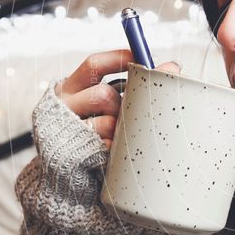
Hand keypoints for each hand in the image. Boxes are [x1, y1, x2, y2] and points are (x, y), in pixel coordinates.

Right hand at [56, 49, 180, 148]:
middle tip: (134, 112)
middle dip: (125, 105)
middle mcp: (62, 106)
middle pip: (104, 95)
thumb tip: (172, 67)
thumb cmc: (95, 132)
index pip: (93, 65)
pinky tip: (114, 151)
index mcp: (70, 88)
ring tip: (120, 136)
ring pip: (107, 122)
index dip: (119, 59)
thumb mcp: (104, 105)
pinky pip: (105, 147)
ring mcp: (66, 131)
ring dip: (121, 129)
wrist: (66, 175)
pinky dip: (115, 149)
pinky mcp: (72, 155)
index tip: (143, 61)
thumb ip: (128, 86)